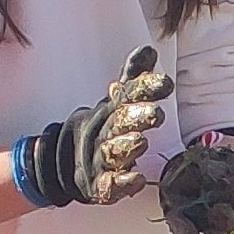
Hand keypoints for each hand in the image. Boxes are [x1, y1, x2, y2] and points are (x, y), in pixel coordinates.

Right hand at [22, 45, 173, 208]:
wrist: (67, 162)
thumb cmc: (103, 128)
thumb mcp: (117, 102)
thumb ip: (134, 79)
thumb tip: (149, 50)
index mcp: (112, 110)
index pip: (128, 95)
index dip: (145, 88)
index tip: (166, 84)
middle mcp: (106, 132)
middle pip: (120, 123)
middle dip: (138, 118)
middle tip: (157, 114)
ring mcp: (101, 159)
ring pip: (113, 152)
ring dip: (127, 147)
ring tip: (141, 142)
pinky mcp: (100, 184)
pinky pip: (110, 184)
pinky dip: (122, 183)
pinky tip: (137, 180)